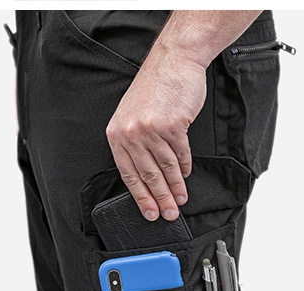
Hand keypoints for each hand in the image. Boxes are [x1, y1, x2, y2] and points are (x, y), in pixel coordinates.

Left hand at [106, 46, 206, 220]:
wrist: (173, 61)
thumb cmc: (154, 90)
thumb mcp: (131, 116)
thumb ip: (134, 145)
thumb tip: (146, 177)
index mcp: (117, 134)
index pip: (128, 174)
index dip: (140, 197)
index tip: (149, 213)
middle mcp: (131, 133)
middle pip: (148, 176)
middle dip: (160, 199)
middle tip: (169, 214)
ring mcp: (152, 129)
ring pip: (165, 168)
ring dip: (175, 187)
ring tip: (180, 200)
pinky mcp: (173, 125)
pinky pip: (180, 154)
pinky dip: (185, 167)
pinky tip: (186, 174)